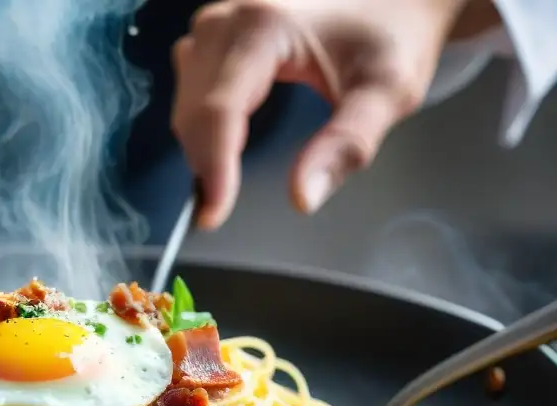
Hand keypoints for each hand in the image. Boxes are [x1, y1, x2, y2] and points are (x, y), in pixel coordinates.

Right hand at [172, 0, 496, 228]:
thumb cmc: (393, 31)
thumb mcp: (386, 91)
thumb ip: (346, 145)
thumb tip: (303, 196)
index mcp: (265, 25)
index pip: (218, 110)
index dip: (212, 168)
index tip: (213, 214)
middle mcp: (230, 18)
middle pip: (194, 111)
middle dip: (206, 164)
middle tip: (221, 208)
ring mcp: (217, 24)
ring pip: (185, 103)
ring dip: (200, 147)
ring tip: (225, 179)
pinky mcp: (215, 34)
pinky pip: (189, 89)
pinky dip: (202, 127)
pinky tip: (225, 145)